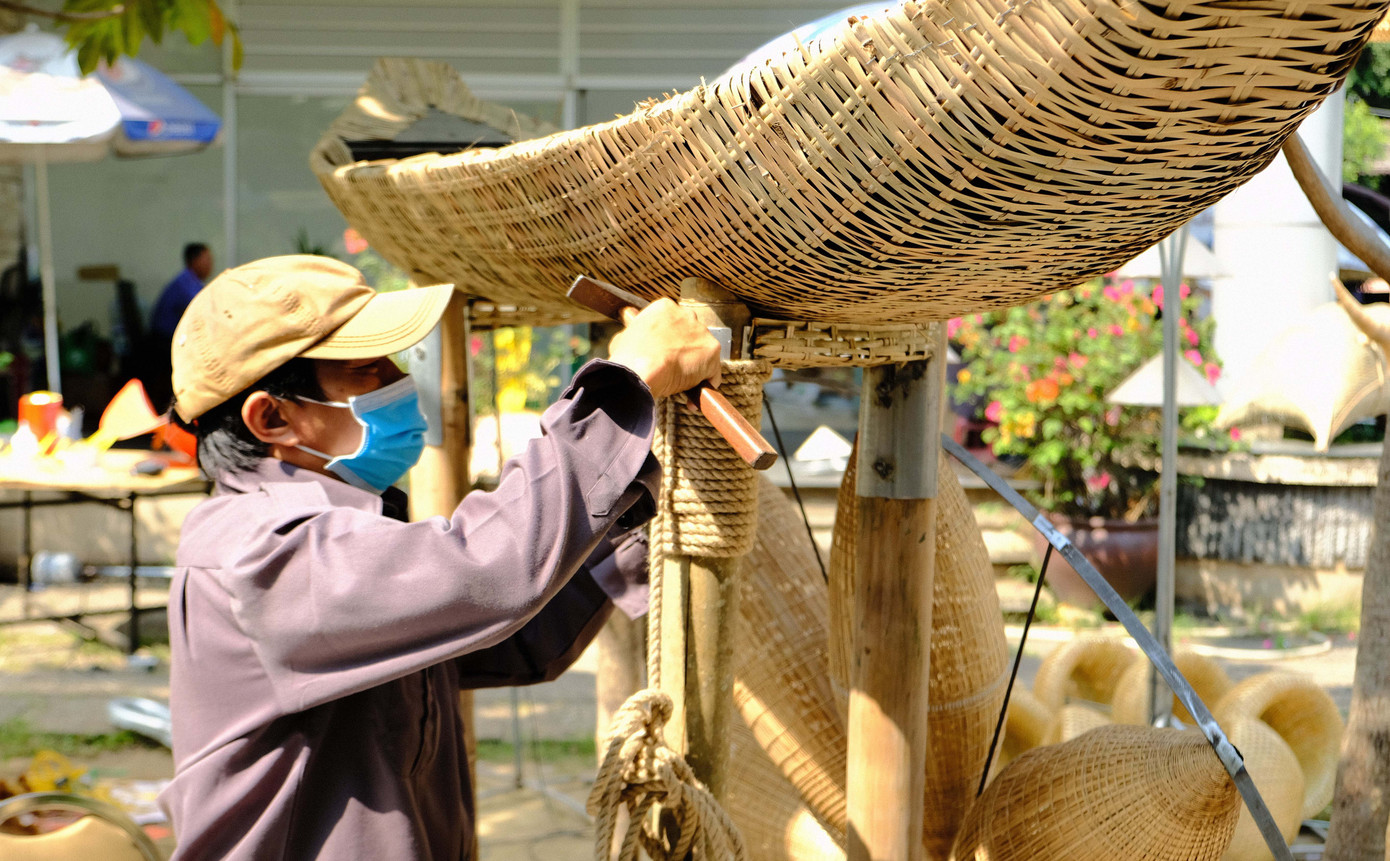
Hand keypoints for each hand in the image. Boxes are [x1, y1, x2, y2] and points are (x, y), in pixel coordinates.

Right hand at [607, 298, 722, 398]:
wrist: (641, 369)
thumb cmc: (628, 356)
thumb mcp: (624, 337)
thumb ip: (635, 331)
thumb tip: (631, 330)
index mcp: (665, 308)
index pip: (673, 323)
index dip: (668, 341)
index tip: (663, 353)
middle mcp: (686, 315)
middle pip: (691, 336)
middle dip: (684, 351)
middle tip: (673, 368)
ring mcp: (702, 332)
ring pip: (703, 353)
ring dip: (695, 368)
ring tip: (681, 383)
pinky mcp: (712, 350)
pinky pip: (712, 372)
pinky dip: (704, 385)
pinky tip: (692, 395)